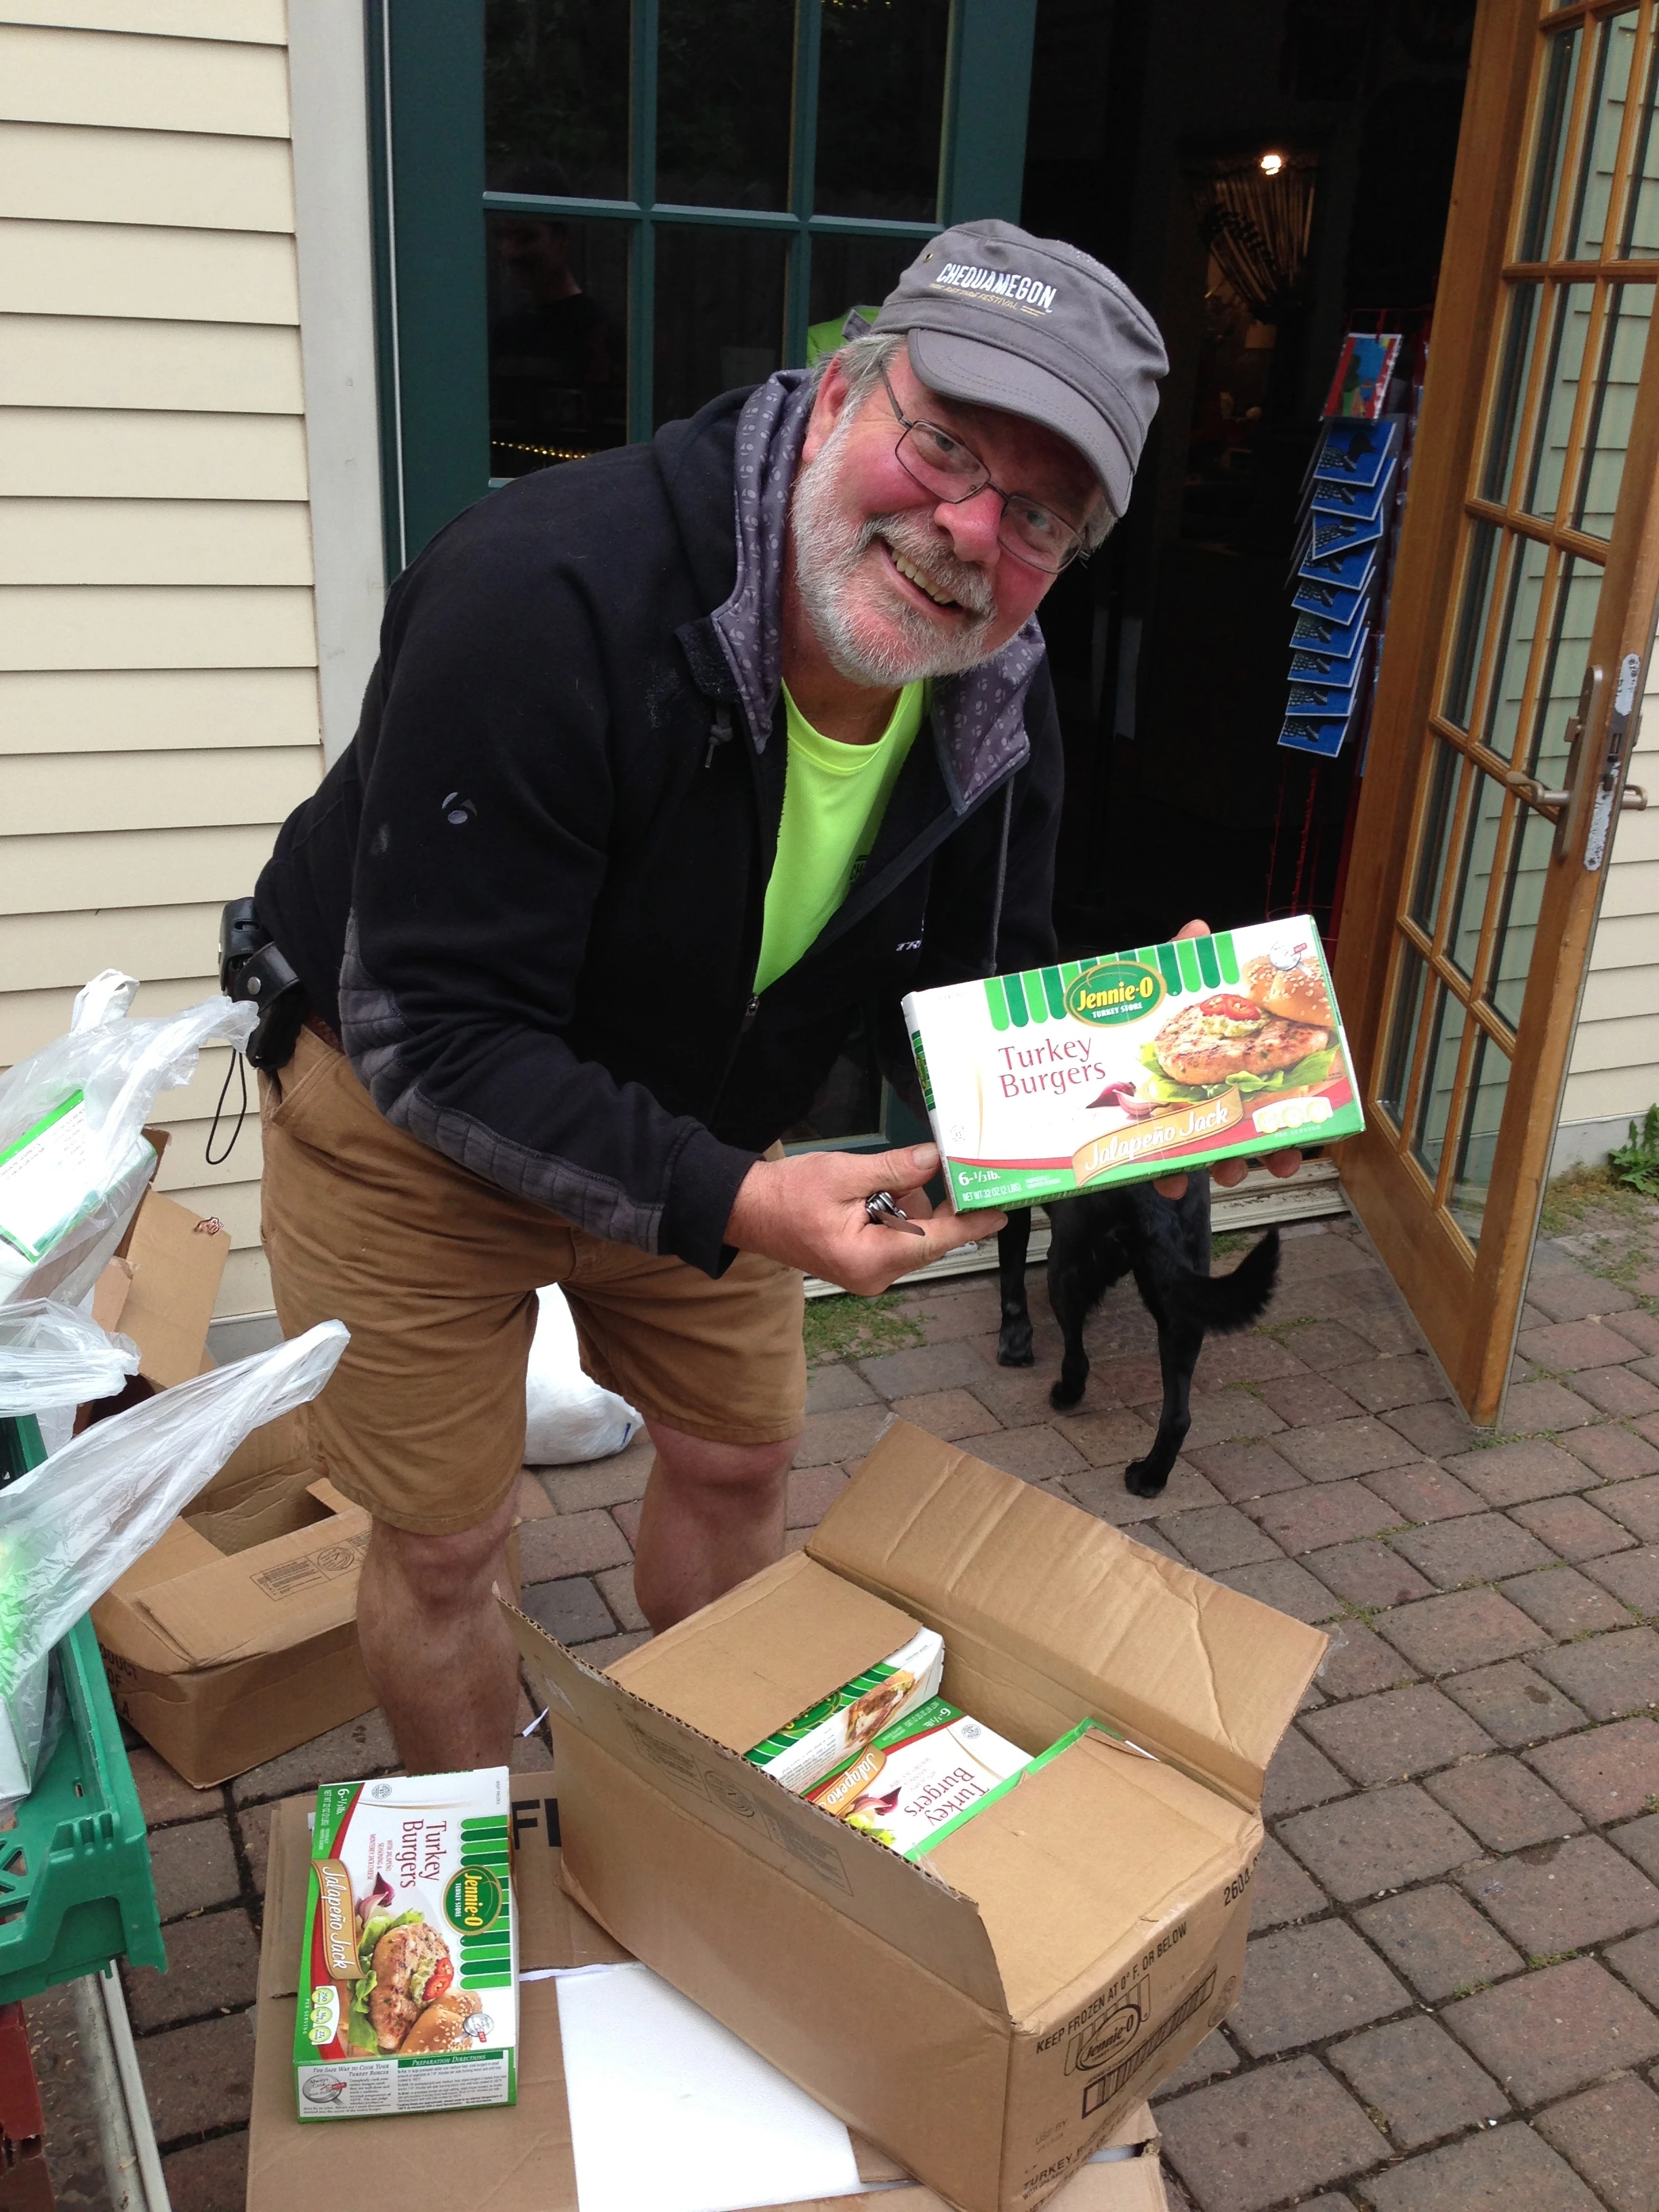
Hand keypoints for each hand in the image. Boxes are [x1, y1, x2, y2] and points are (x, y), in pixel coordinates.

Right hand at [725, 1144, 1002, 1295]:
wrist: (747, 1211)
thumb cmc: (786, 1196)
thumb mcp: (844, 1174)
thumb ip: (894, 1170)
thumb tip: (935, 1159)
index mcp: (870, 1259)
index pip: (937, 1240)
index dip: (972, 1223)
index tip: (1002, 1211)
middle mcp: (875, 1274)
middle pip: (928, 1237)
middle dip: (935, 1202)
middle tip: (951, 1167)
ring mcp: (869, 1271)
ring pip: (914, 1235)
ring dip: (909, 1203)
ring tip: (882, 1179)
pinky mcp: (863, 1262)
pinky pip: (896, 1236)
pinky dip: (895, 1211)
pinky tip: (877, 1189)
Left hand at [1151, 917, 1303, 1200]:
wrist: (1072, 1037)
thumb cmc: (1126, 1010)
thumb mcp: (1154, 984)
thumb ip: (1178, 959)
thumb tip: (1199, 928)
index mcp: (1218, 1056)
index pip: (1265, 1082)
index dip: (1289, 1104)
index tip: (1309, 1123)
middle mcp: (1205, 1092)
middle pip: (1247, 1124)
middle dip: (1269, 1147)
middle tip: (1282, 1160)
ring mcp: (1177, 1120)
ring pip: (1212, 1152)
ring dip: (1226, 1166)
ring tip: (1230, 1172)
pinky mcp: (1143, 1142)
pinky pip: (1161, 1167)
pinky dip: (1168, 1177)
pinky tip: (1169, 1182)